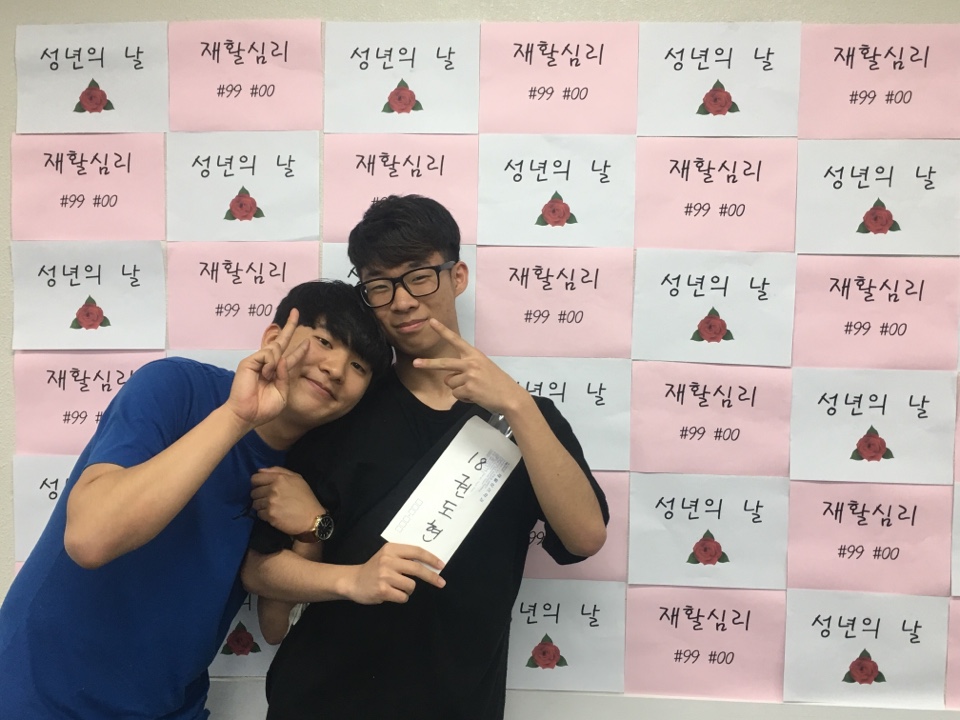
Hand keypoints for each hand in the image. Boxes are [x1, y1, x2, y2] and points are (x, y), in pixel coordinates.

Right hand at [227, 309, 308, 427]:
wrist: (247, 415)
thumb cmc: (263, 408)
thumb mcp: (282, 394)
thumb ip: (285, 377)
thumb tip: (283, 359)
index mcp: (277, 372)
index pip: (290, 357)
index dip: (300, 350)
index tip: (308, 342)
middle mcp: (267, 364)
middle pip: (281, 341)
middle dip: (290, 326)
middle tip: (296, 312)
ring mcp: (258, 361)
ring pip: (276, 348)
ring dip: (277, 364)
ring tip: (267, 377)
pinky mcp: (249, 361)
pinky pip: (268, 354)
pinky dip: (270, 364)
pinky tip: (264, 373)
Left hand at [250, 467, 325, 535]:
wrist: (312, 518)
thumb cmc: (305, 497)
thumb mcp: (296, 478)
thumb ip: (278, 471)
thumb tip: (260, 471)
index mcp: (279, 478)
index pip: (255, 478)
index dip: (256, 483)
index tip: (261, 487)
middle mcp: (273, 489)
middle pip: (254, 492)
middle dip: (259, 495)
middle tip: (268, 499)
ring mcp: (270, 503)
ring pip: (255, 504)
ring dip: (261, 506)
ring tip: (271, 507)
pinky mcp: (270, 515)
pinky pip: (259, 514)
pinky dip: (264, 515)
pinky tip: (273, 514)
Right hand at [346, 543, 445, 604]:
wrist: (352, 581)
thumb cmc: (374, 568)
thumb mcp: (387, 556)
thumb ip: (404, 557)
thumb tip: (429, 563)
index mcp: (391, 549)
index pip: (416, 551)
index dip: (431, 559)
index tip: (441, 565)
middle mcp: (388, 560)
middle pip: (417, 569)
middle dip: (432, 577)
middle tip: (441, 583)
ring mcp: (385, 576)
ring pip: (411, 586)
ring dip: (408, 590)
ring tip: (397, 587)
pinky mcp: (383, 590)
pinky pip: (403, 597)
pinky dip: (401, 597)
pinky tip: (392, 594)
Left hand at [412, 318, 527, 415]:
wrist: (510, 397)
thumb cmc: (497, 383)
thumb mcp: (483, 368)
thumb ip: (466, 369)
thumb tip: (448, 379)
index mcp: (474, 355)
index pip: (456, 340)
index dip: (442, 330)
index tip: (431, 321)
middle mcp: (471, 363)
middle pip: (444, 363)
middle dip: (428, 364)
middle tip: (415, 363)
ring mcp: (470, 376)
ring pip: (450, 383)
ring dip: (459, 389)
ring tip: (475, 389)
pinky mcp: (469, 389)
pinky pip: (456, 394)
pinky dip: (464, 398)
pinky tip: (476, 396)